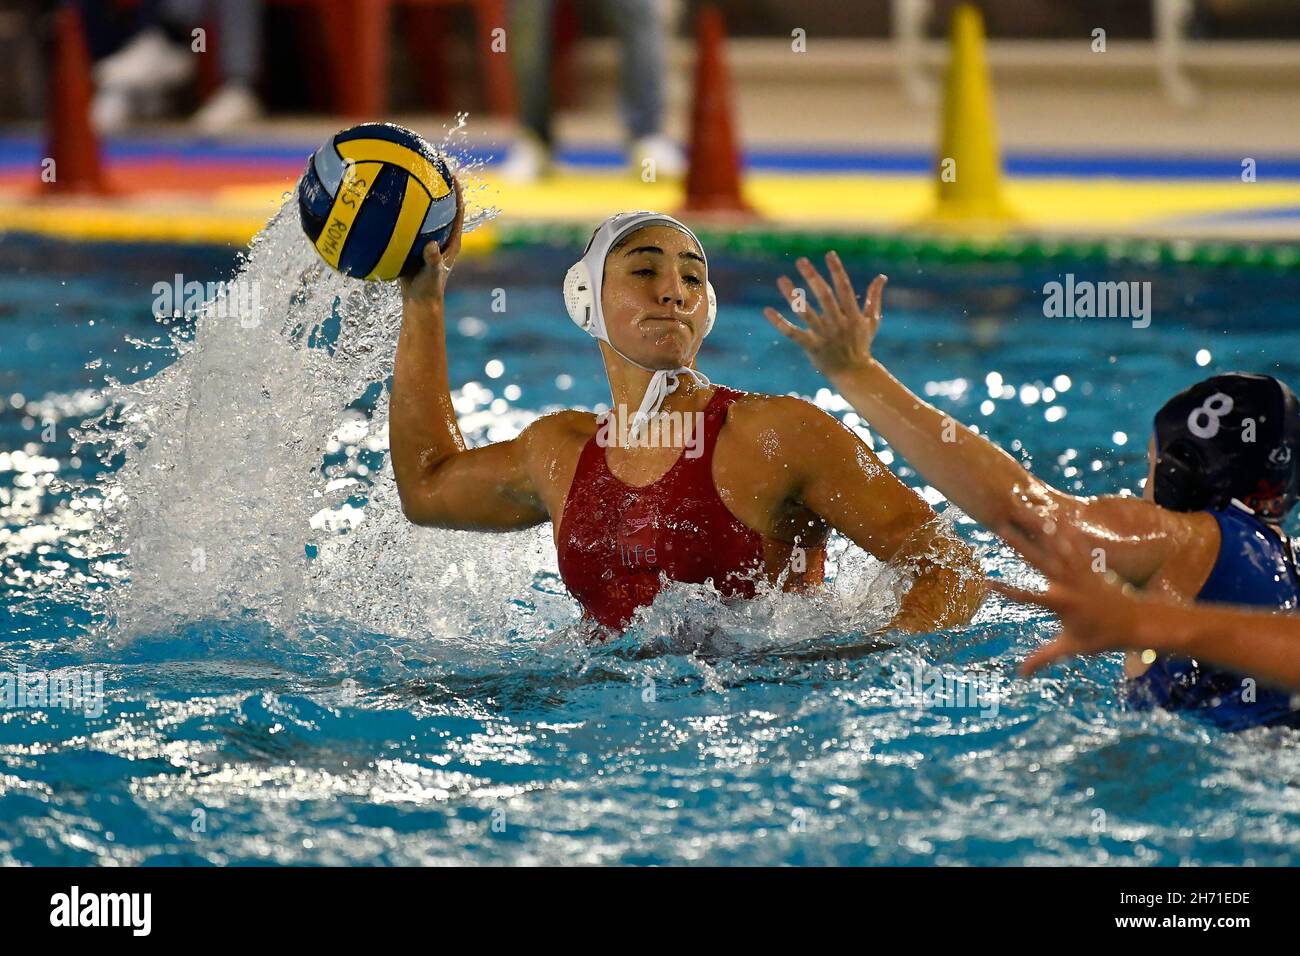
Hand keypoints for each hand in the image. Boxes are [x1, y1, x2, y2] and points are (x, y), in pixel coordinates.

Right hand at [399, 173, 464, 303]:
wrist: (418, 302)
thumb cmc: (428, 289)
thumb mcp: (431, 274)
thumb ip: (432, 260)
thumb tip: (431, 246)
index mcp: (452, 241)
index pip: (457, 210)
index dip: (456, 192)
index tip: (451, 173)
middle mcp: (441, 237)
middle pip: (442, 207)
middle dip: (437, 188)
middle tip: (428, 167)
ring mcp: (427, 241)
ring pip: (424, 215)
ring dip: (418, 199)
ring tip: (406, 178)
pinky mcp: (415, 246)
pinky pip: (408, 225)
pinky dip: (400, 215)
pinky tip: (385, 205)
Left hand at [763, 251, 885, 376]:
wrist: (854, 374)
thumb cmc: (862, 345)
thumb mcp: (872, 321)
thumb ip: (874, 298)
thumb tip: (881, 277)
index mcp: (853, 315)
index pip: (844, 288)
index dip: (837, 270)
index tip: (829, 254)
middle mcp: (838, 323)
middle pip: (824, 297)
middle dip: (813, 277)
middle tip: (801, 260)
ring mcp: (824, 336)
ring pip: (806, 313)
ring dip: (793, 296)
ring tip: (781, 279)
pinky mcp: (811, 347)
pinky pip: (792, 333)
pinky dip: (779, 323)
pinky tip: (767, 311)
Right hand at [991, 519, 1145, 675]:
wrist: (1136, 621)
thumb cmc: (1101, 637)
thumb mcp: (1070, 647)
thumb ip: (1043, 658)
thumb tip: (1020, 674)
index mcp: (1061, 604)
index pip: (1027, 597)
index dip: (1006, 590)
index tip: (987, 582)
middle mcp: (1068, 583)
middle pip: (1039, 560)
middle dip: (1019, 544)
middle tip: (1002, 528)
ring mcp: (1080, 571)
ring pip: (1057, 544)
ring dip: (1040, 527)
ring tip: (1026, 510)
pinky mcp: (1090, 564)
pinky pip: (1075, 542)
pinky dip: (1064, 528)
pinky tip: (1053, 515)